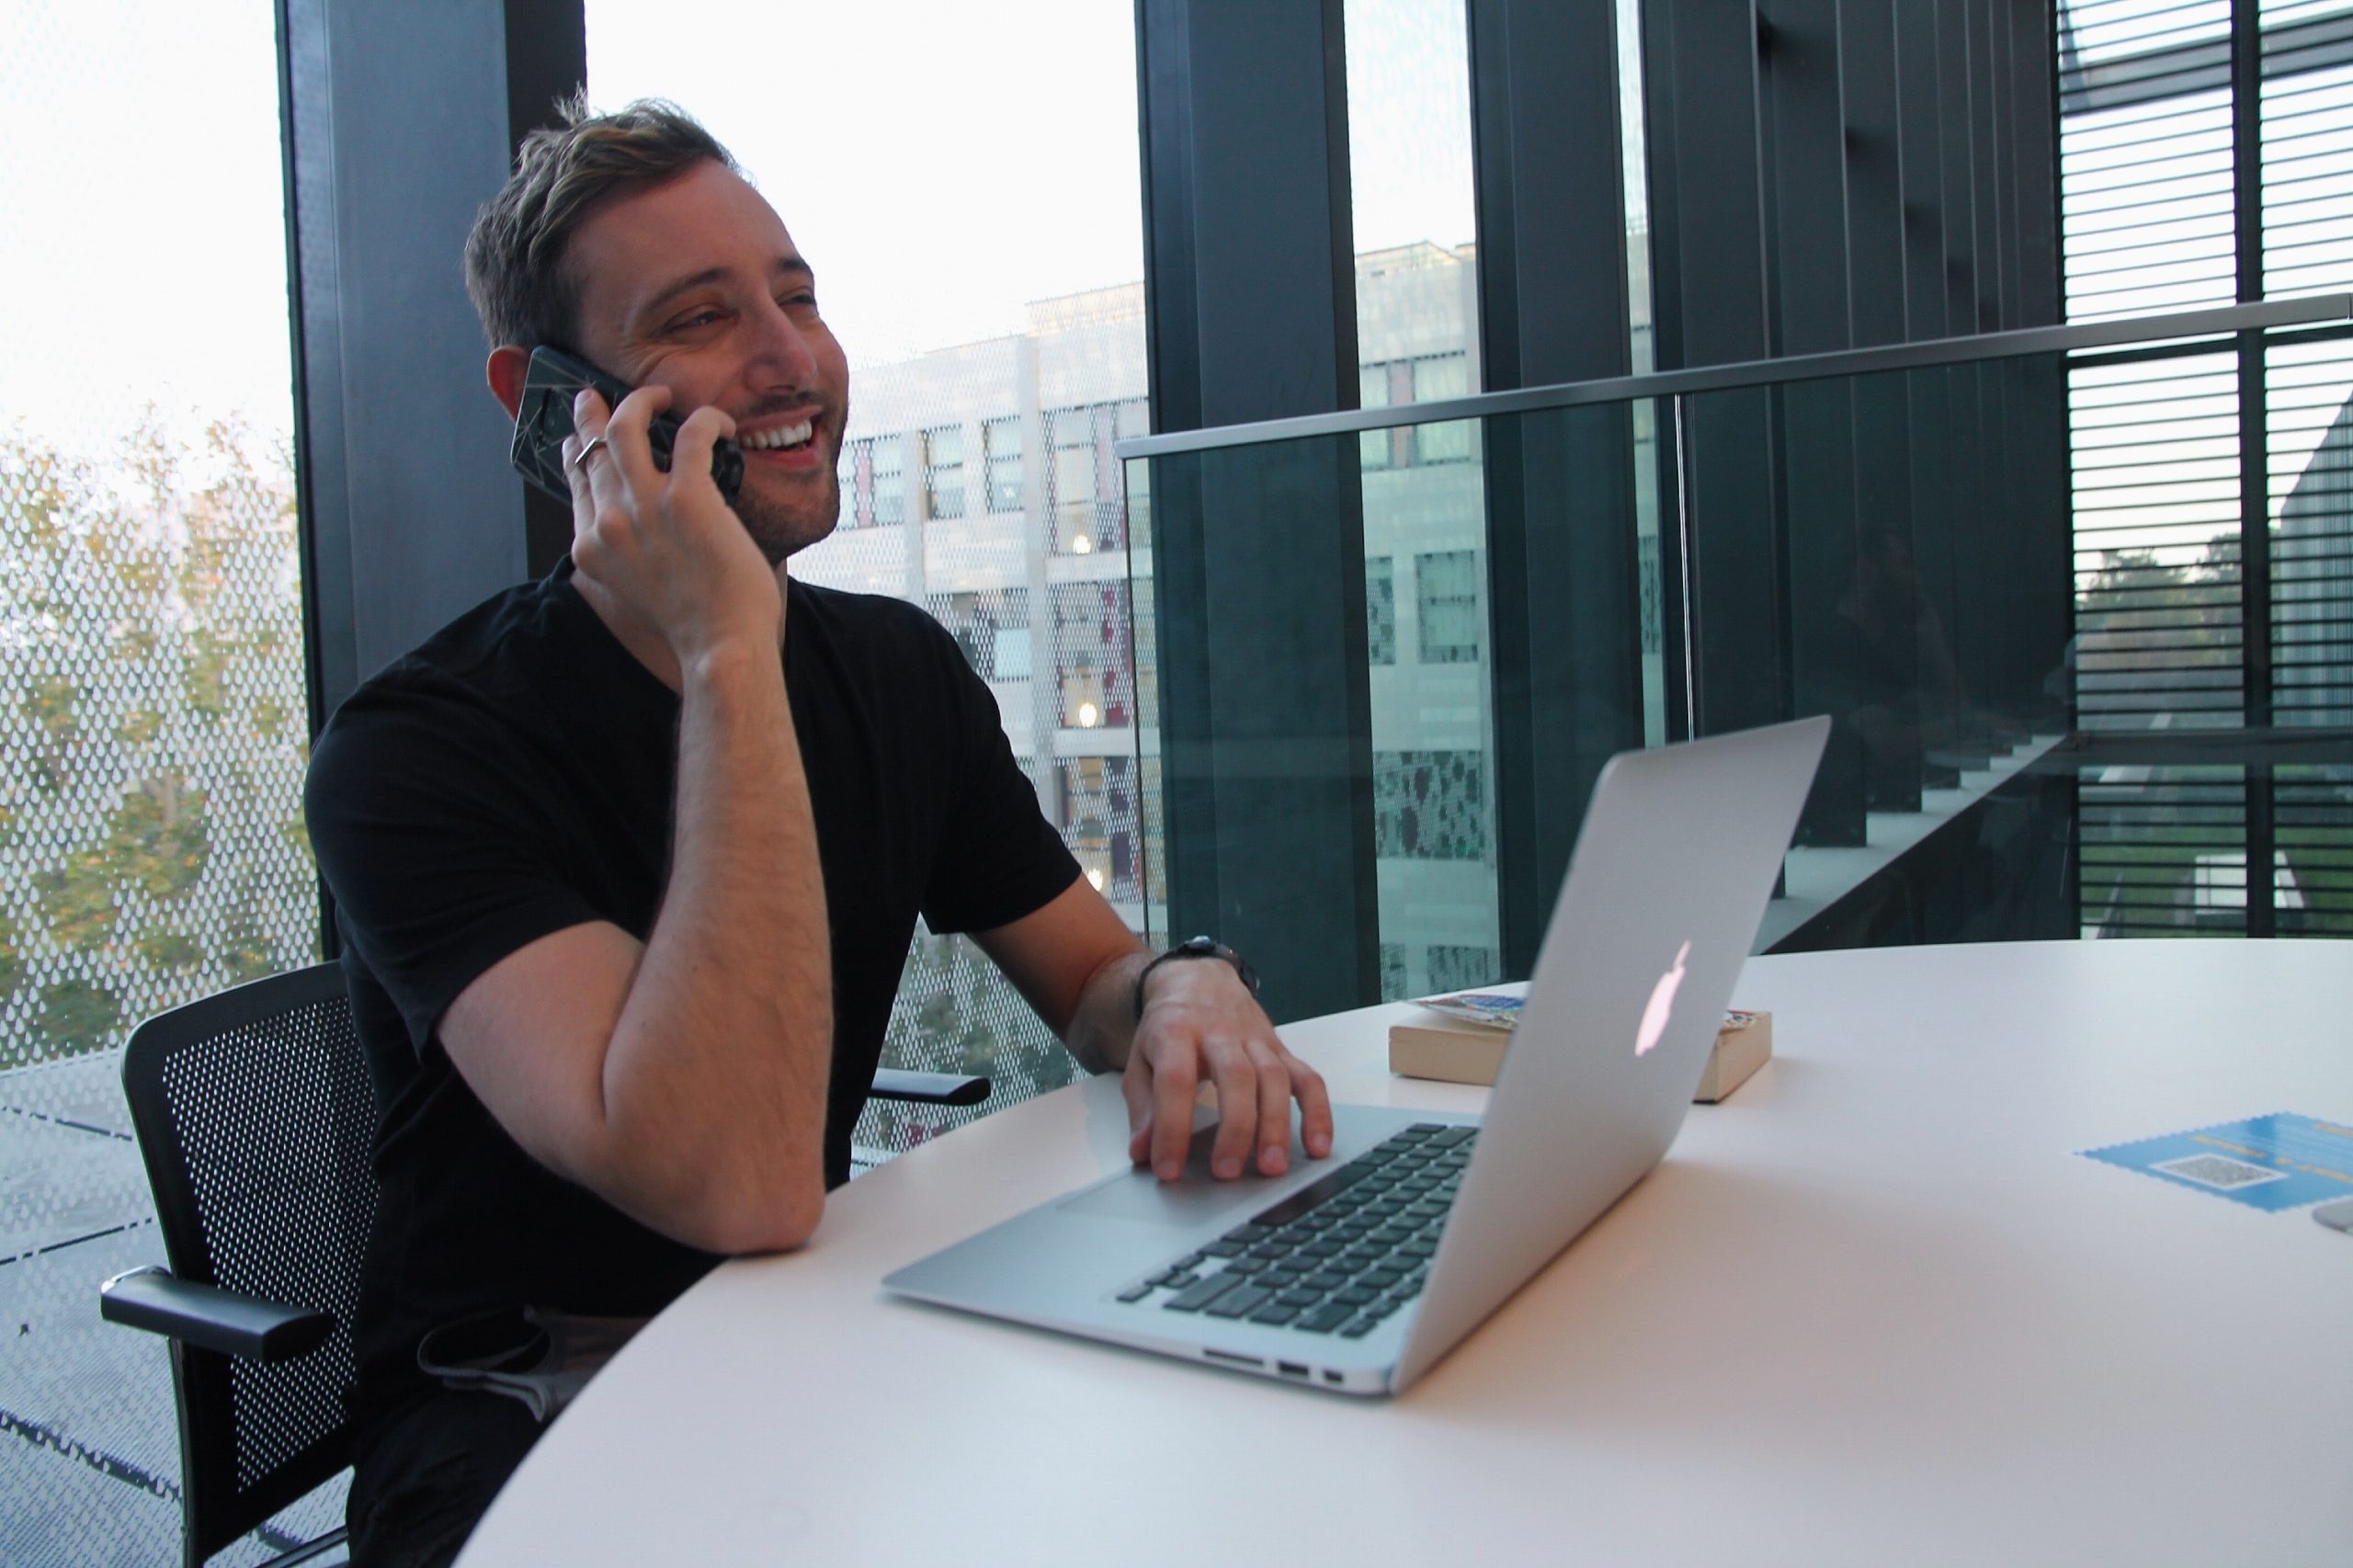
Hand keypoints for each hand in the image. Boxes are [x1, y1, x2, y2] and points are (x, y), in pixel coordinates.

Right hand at [563, 386, 781, 668]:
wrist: (719, 646)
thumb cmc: (692, 625)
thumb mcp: (635, 589)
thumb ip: (628, 554)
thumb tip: (649, 524)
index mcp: (591, 547)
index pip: (575, 481)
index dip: (578, 450)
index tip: (583, 436)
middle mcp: (607, 522)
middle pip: (591, 447)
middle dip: (593, 412)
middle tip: (601, 396)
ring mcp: (643, 506)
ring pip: (624, 425)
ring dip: (642, 401)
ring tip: (663, 395)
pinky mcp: (686, 496)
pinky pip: (692, 434)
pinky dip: (708, 420)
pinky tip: (723, 425)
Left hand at [1123, 962, 1333, 1182]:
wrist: (1197, 981)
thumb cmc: (1168, 1028)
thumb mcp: (1140, 1060)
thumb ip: (1142, 1107)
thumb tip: (1141, 1152)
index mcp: (1176, 1031)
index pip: (1176, 1080)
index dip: (1171, 1127)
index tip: (1168, 1168)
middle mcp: (1219, 1032)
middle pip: (1235, 1076)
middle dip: (1234, 1128)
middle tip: (1227, 1172)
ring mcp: (1255, 1039)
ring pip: (1274, 1077)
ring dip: (1276, 1125)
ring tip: (1272, 1168)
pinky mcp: (1281, 1048)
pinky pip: (1307, 1078)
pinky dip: (1317, 1113)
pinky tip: (1317, 1146)